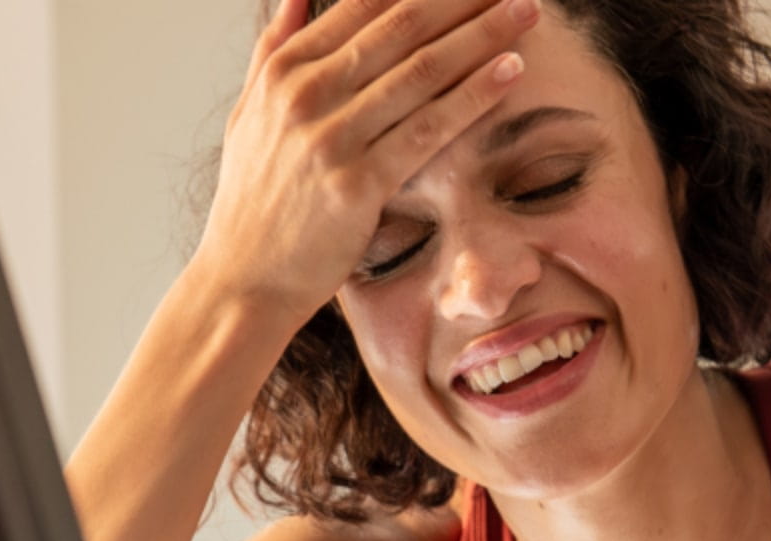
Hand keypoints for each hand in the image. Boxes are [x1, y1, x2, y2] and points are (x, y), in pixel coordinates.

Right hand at [192, 0, 538, 321]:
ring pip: (422, 71)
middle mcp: (306, 95)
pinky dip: (473, 96)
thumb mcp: (248, 116)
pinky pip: (427, 130)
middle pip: (401, 26)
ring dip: (483, 35)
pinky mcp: (357, 185)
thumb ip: (273, 51)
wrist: (243, 283)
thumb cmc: (252, 206)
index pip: (363, 3)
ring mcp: (331, 139)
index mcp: (284, 70)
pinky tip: (510, 71)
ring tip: (527, 12)